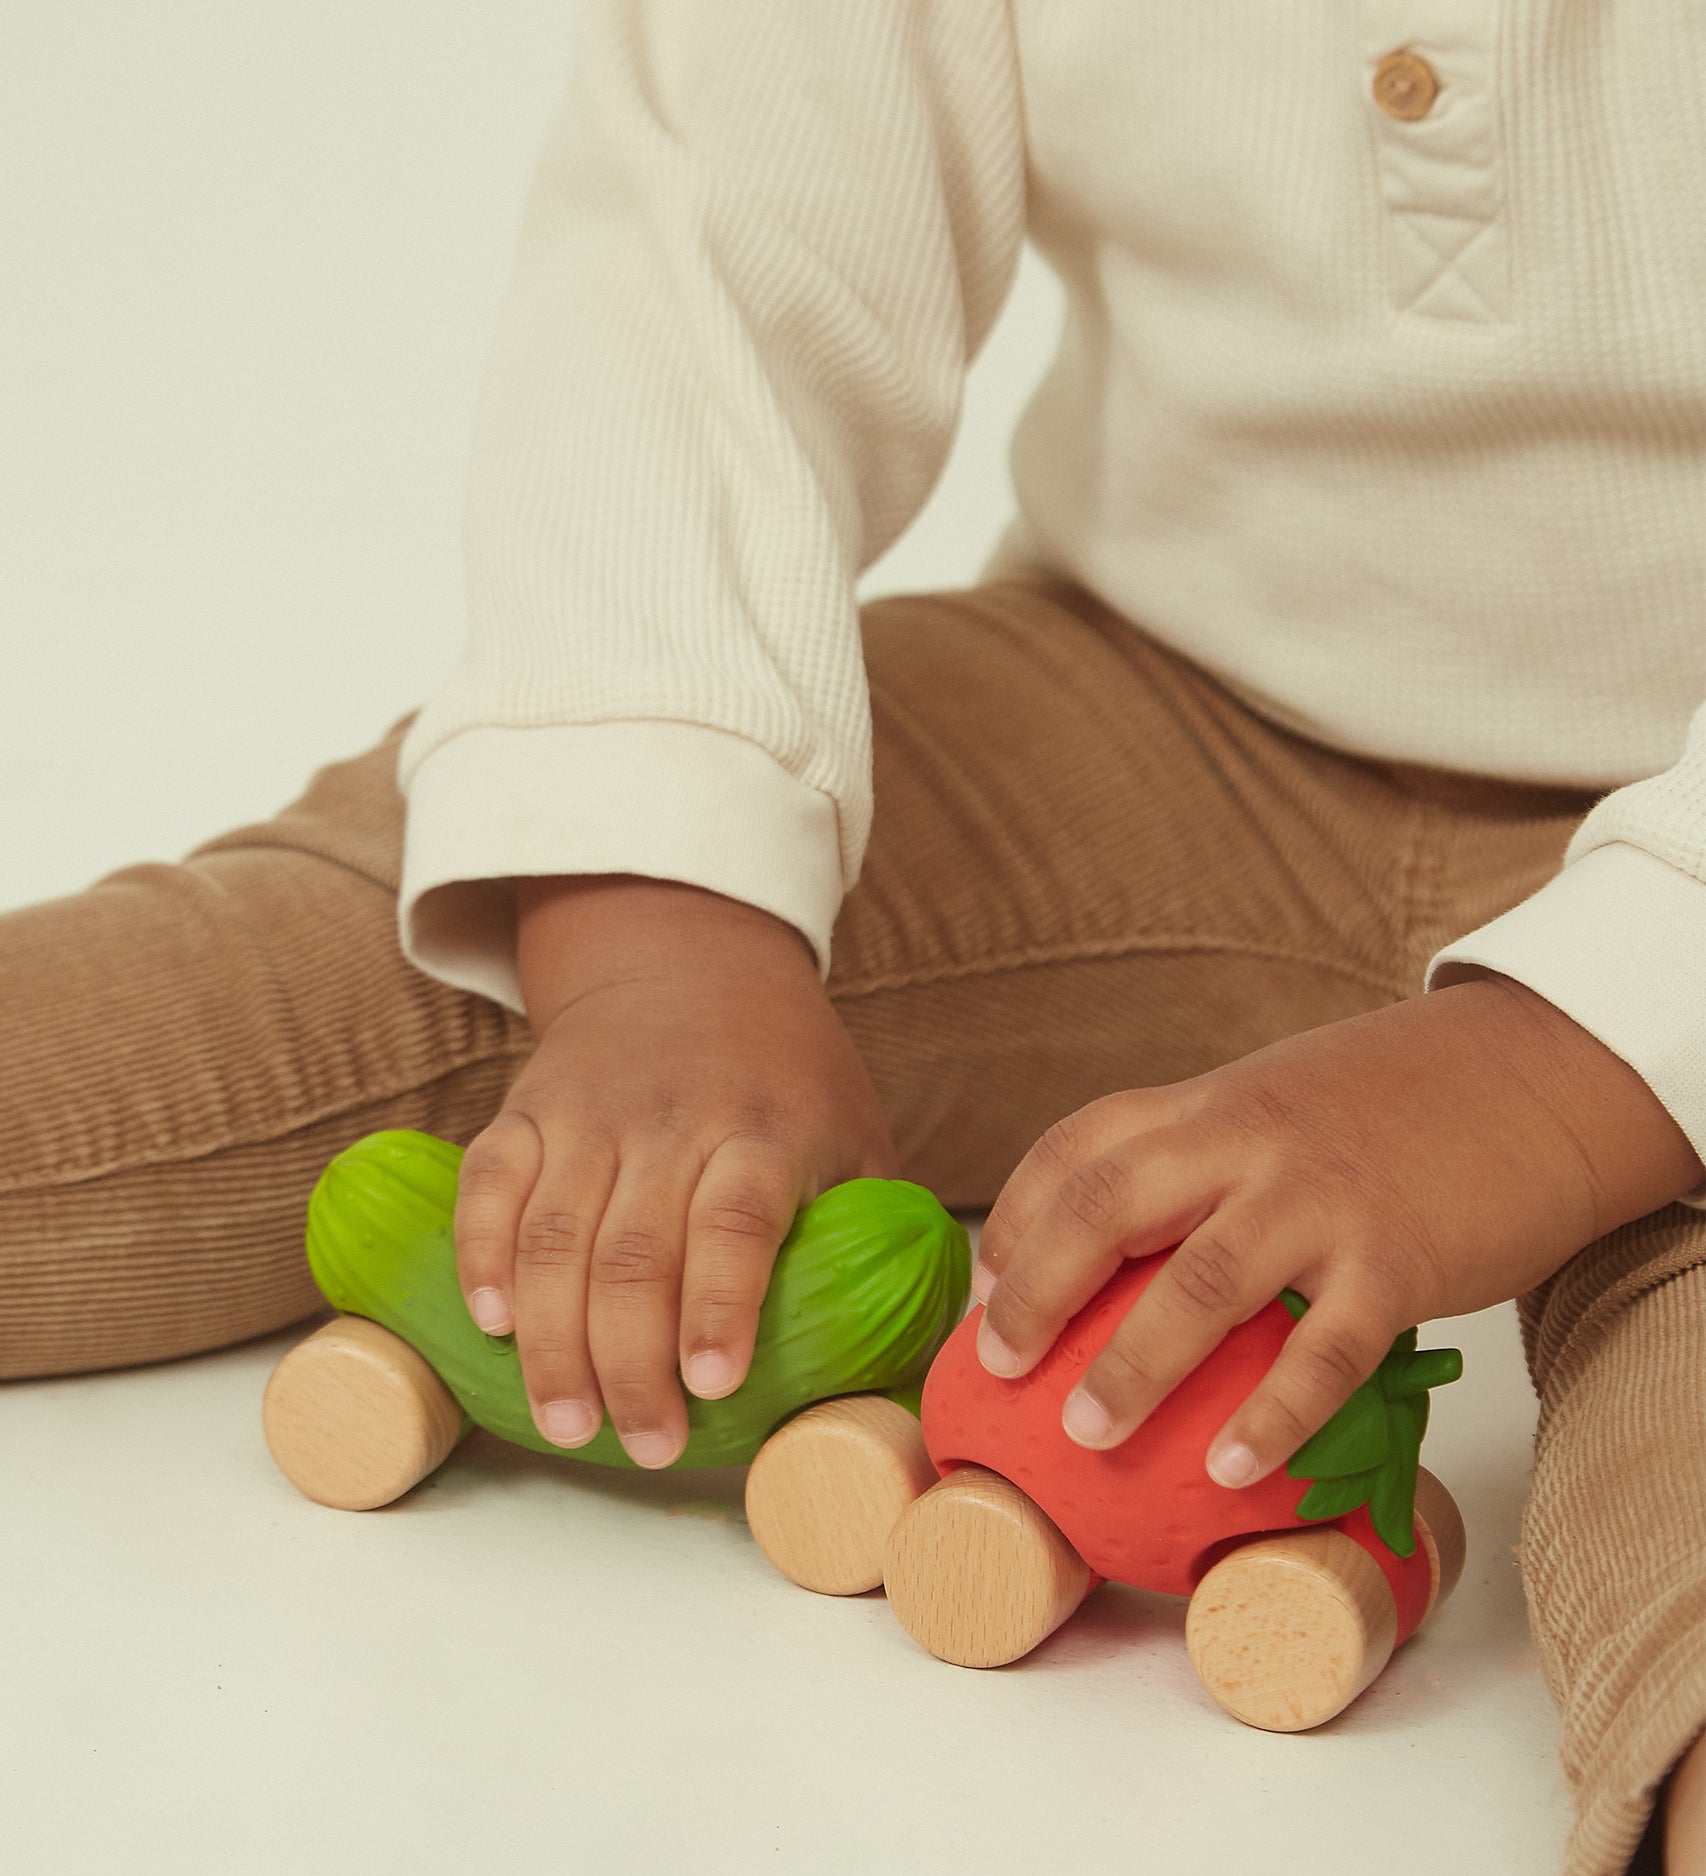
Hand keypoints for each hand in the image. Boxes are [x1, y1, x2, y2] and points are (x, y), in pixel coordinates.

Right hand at [453, 875, 896, 1466]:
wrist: (690, 961)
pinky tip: (493, 1324)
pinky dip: (482, 1256)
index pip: (736, 1224)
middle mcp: (671, 1120)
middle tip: (647, 1445)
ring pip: (555, 1236)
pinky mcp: (528, 1110)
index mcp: (763, 1130)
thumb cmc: (787, 1078)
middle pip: (636, 1253)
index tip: (712, 1385)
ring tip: (567, 1423)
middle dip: (633, 1364)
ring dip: (553, 1340)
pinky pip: (491, 1187)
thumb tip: (923, 1351)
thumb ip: (873, 1233)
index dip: (720, 1308)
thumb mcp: (854, 1135)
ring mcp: (589, 1114)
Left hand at [971, 973, 1703, 1490]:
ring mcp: (1320, 1197)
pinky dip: (1273, 1412)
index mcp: (1208, 1103)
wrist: (1532, 1073)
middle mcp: (1248, 1140)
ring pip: (1202, 1281)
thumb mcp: (1271, 1100)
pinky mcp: (1400, 1258)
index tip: (983, 1289)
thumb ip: (1199, 1160)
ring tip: (1087, 1433)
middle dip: (1039, 1289)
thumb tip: (1118, 1258)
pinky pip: (1324, 1348)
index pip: (1078, 1147)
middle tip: (998, 1366)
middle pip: (1110, 1204)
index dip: (1017, 1220)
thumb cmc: (1389, 1105)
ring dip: (1134, 1363)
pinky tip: (1231, 1466)